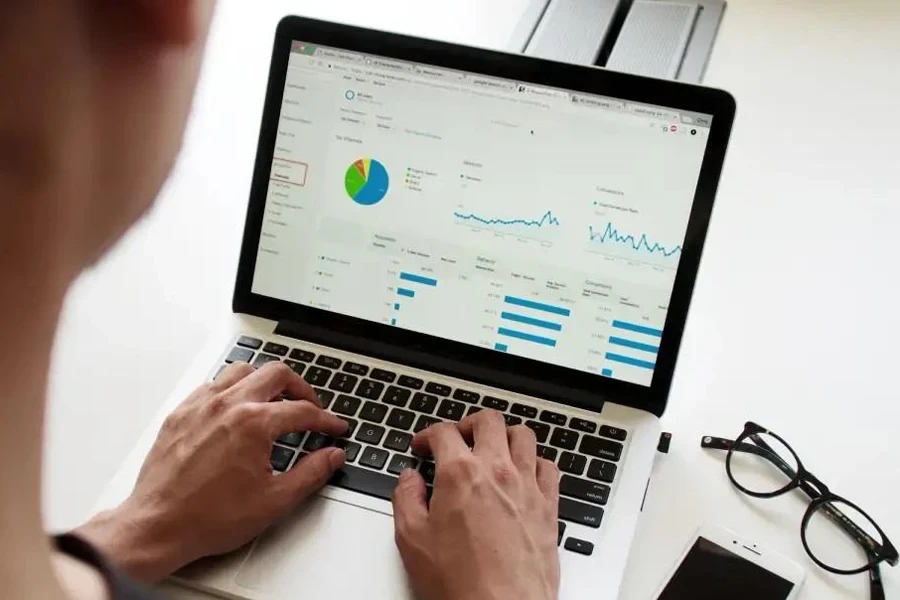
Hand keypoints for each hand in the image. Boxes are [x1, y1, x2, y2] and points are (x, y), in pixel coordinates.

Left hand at [75, 361, 347, 581]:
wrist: (158, 526)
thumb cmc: (209, 517)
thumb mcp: (274, 501)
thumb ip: (311, 473)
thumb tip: (332, 456)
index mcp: (254, 424)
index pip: (303, 410)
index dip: (326, 419)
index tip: (334, 427)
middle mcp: (228, 405)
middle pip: (276, 374)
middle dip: (301, 388)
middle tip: (310, 406)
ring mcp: (201, 405)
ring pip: (242, 370)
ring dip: (264, 381)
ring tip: (274, 399)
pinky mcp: (180, 413)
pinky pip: (211, 385)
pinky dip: (231, 390)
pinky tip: (235, 408)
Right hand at [392, 410, 559, 599]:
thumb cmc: (461, 583)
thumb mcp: (412, 540)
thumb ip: (406, 499)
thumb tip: (408, 480)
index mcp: (460, 473)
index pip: (444, 433)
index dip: (427, 434)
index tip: (423, 446)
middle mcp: (497, 471)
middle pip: (488, 421)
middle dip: (468, 424)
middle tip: (457, 439)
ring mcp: (527, 486)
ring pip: (523, 435)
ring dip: (505, 435)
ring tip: (492, 448)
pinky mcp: (548, 506)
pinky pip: (549, 467)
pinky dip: (535, 462)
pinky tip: (524, 473)